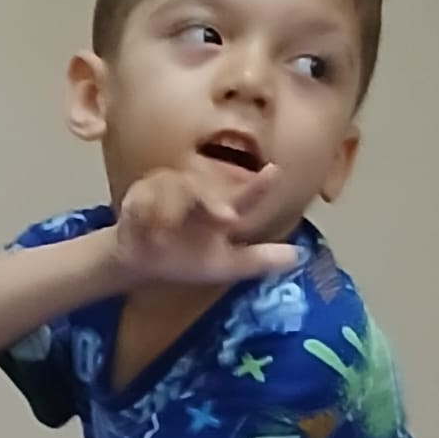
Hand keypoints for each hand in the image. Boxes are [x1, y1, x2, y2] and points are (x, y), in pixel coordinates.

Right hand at [115, 163, 297, 285]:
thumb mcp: (224, 266)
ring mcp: (168, 190)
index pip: (245, 197)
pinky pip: (144, 195)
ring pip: (174, 187)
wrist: (143, 265)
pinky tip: (147, 227)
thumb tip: (299, 257)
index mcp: (221, 211)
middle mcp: (198, 194)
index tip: (275, 171)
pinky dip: (147, 211)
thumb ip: (258, 260)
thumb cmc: (186, 260)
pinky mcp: (139, 193)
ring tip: (165, 234)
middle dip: (211, 201)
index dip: (259, 186)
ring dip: (172, 210)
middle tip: (223, 218)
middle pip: (204, 189)